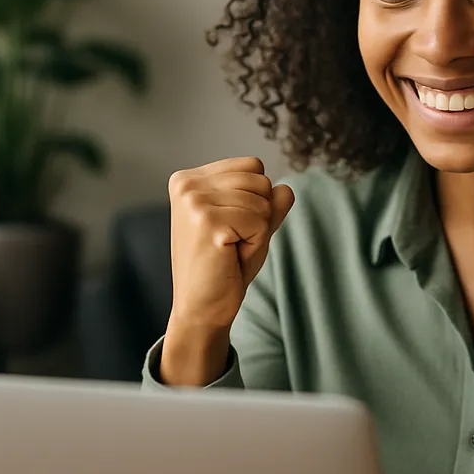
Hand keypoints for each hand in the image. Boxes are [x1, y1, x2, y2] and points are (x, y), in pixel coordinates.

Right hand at [167, 156, 294, 332]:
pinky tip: (230, 256)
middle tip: (232, 242)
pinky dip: (256, 242)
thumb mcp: (252, 226)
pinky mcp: (207, 221)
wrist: (201, 308)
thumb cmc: (225, 267)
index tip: (231, 227)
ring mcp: (194, 200)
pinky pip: (261, 220)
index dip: (256, 200)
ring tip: (230, 249)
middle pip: (261, 180)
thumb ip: (270, 204)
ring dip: (257, 230)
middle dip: (259, 216)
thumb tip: (286, 188)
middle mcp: (186, 184)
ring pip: (263, 200)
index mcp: (189, 178)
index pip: (253, 165)